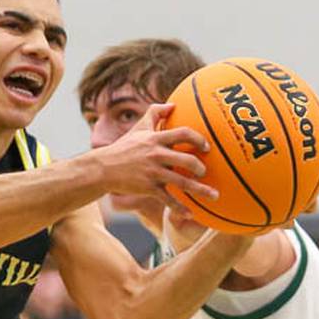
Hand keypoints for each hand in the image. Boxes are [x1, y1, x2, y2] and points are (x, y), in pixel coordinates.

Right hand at [88, 104, 214, 204]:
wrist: (103, 168)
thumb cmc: (124, 147)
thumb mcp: (138, 128)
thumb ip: (155, 112)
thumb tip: (173, 104)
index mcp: (156, 139)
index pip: (183, 133)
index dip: (199, 139)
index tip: (207, 147)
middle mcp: (156, 155)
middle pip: (187, 159)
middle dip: (201, 167)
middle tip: (206, 171)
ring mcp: (153, 173)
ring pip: (182, 182)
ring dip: (201, 190)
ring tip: (214, 196)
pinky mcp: (148, 188)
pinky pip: (168, 200)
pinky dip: (179, 208)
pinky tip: (190, 214)